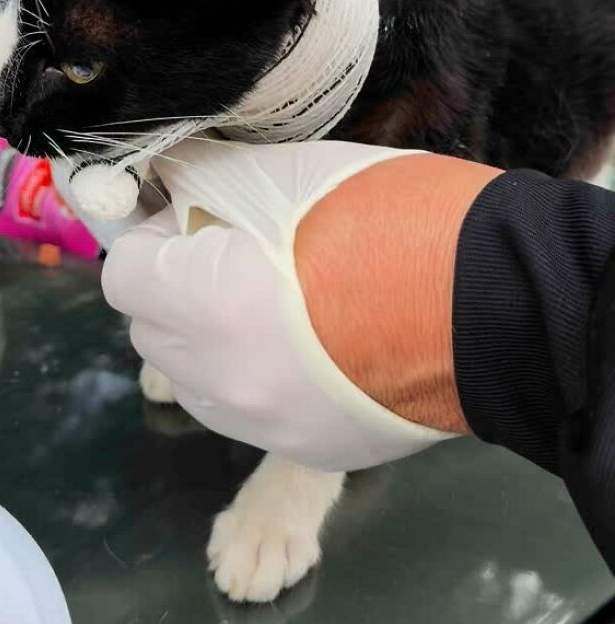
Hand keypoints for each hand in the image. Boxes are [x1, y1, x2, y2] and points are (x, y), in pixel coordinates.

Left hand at [101, 139, 500, 468]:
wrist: (499, 303)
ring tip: (274, 304)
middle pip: (151, 334)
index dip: (150, 241)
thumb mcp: (291, 172)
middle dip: (174, 292)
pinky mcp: (307, 451)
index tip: (188, 221)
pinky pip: (247, 414)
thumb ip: (208, 181)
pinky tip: (309, 347)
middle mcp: (223, 381)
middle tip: (233, 255)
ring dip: (207, 341)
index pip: (123, 278)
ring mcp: (265, 426)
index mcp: (208, 304)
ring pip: (194, 382)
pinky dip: (253, 379)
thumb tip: (166, 182)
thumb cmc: (396, 220)